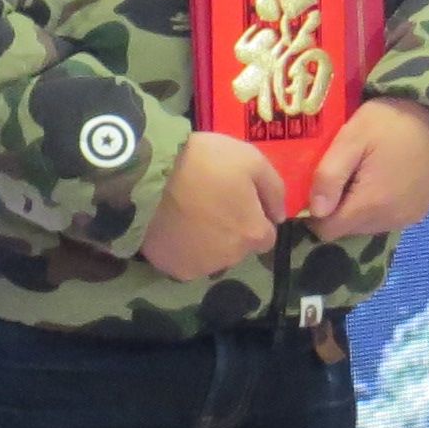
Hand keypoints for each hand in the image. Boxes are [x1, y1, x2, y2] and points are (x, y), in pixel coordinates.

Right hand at [139, 130, 285, 280]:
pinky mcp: (174, 269)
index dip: (254, 218)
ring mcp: (201, 267)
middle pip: (238, 247)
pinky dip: (182, 249)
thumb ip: (274, 189)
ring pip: (212, 256)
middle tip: (209, 204)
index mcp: (253, 233)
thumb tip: (280, 216)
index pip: (266, 236)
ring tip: (188, 214)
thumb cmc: (204, 163)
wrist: (148, 175)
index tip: (237, 201)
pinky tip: (172, 228)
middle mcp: (232, 258)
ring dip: (206, 241)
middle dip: (230, 230)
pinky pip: (185, 262)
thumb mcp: (249, 159)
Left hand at [303, 97, 428, 243]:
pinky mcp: (418, 213)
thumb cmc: (392, 123)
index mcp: (370, 205)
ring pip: (365, 226)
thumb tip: (315, 211)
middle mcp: (390, 221)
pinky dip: (377, 205)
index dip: (315, 212)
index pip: (327, 230)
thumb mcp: (352, 138)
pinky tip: (381, 178)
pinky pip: (385, 219)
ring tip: (361, 173)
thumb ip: (329, 175)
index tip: (316, 187)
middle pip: (346, 228)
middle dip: (336, 207)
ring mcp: (407, 219)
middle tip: (341, 173)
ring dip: (357, 206)